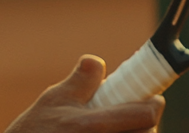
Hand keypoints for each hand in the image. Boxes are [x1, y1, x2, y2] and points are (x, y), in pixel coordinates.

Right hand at [3, 55, 164, 132]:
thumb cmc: (35, 130)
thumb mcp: (53, 99)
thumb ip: (80, 81)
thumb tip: (97, 63)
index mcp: (92, 126)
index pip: (144, 116)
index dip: (153, 104)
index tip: (152, 99)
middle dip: (144, 124)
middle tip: (133, 115)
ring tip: (116, 128)